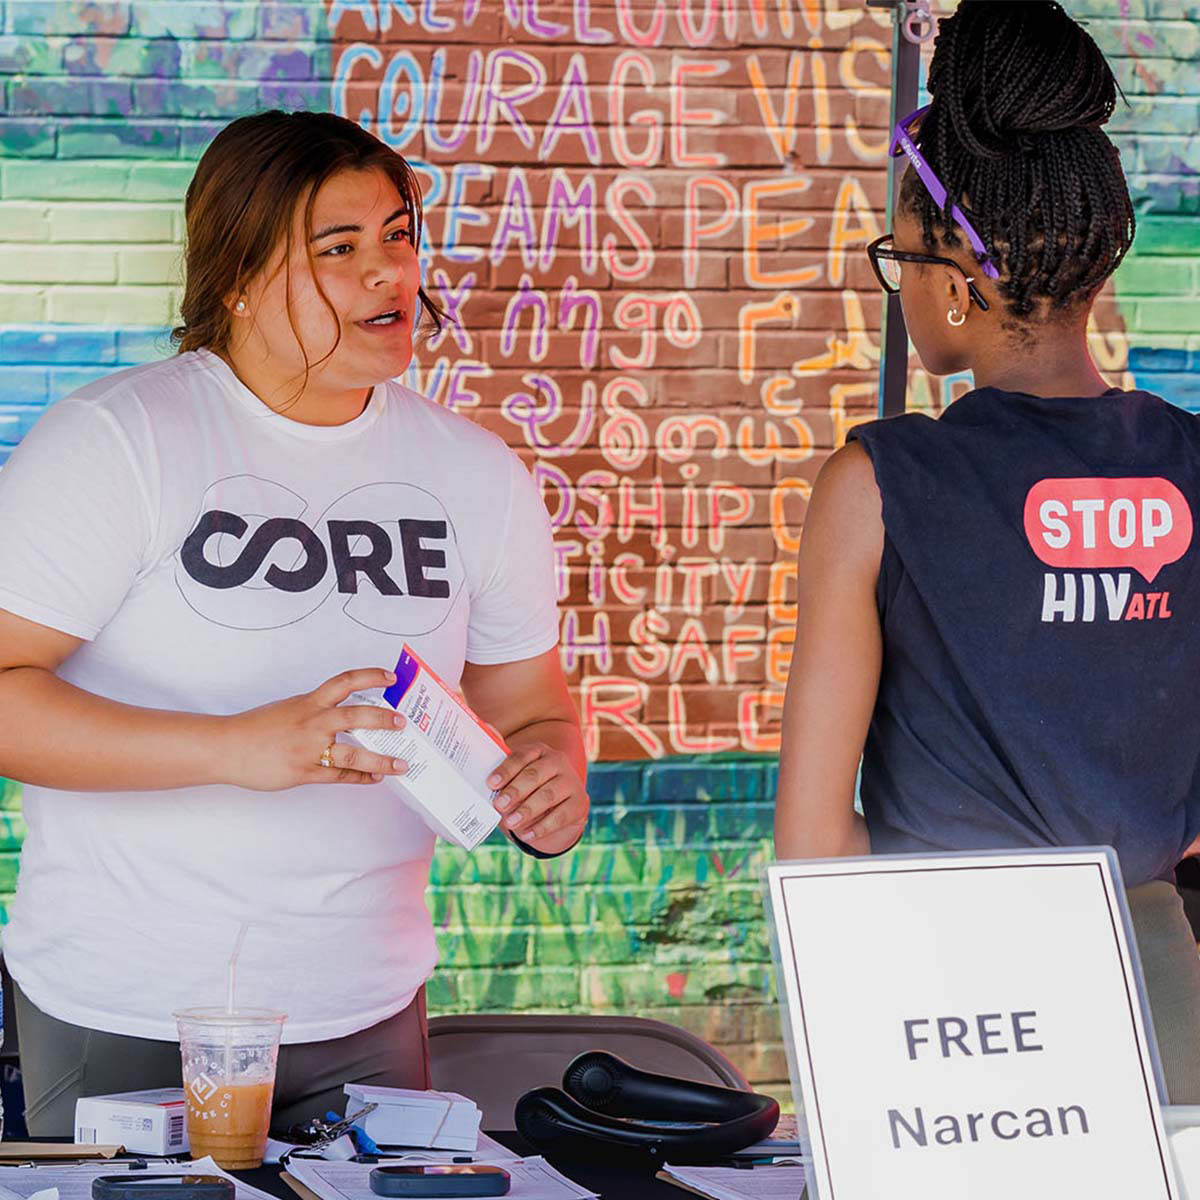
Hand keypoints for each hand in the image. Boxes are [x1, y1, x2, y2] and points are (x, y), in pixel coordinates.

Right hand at [219, 668, 409, 790]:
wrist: (227, 747)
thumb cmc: (255, 728)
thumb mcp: (289, 708)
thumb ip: (315, 711)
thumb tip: (342, 716)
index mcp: (309, 702)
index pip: (345, 682)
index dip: (371, 677)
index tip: (390, 677)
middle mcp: (313, 722)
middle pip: (356, 716)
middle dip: (383, 719)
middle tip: (402, 722)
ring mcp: (310, 749)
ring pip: (353, 753)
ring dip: (381, 760)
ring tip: (400, 764)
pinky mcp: (304, 772)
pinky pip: (339, 775)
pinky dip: (360, 777)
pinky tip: (374, 778)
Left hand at [489, 744, 588, 855]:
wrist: (557, 808)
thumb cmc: (528, 790)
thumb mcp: (516, 779)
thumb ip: (501, 773)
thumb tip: (483, 762)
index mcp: (539, 751)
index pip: (521, 756)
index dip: (506, 770)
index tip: (491, 784)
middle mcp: (558, 761)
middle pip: (535, 774)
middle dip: (515, 791)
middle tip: (499, 805)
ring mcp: (571, 781)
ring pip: (548, 795)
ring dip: (527, 810)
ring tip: (511, 822)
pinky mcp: (580, 802)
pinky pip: (560, 816)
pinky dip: (541, 827)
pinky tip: (526, 835)